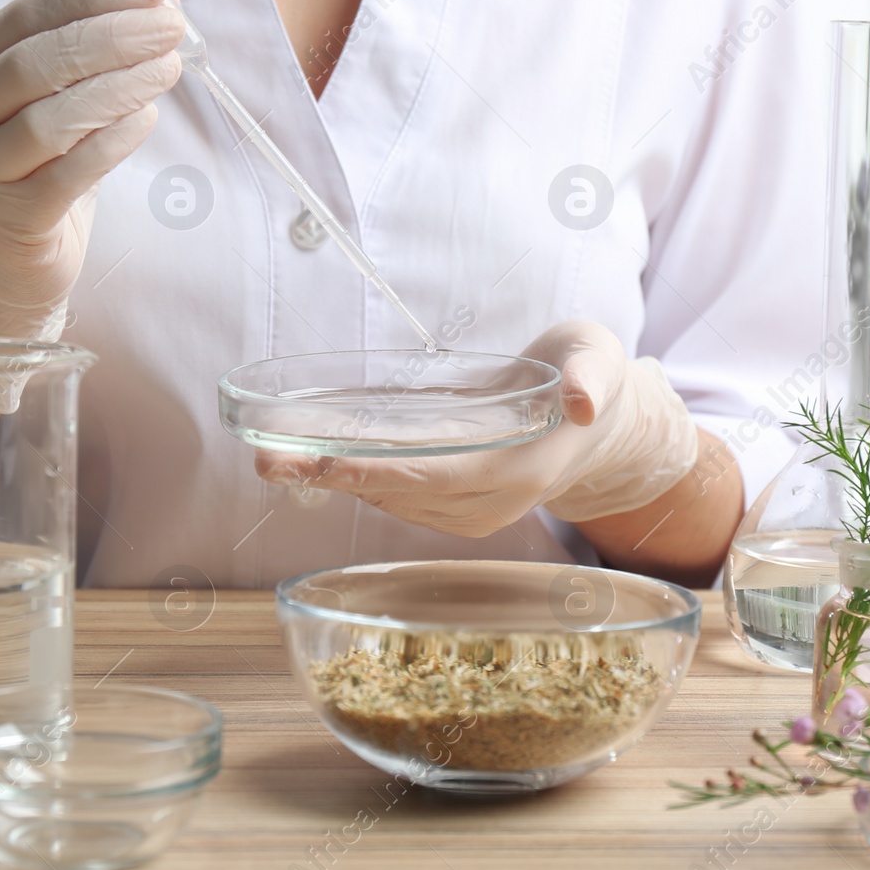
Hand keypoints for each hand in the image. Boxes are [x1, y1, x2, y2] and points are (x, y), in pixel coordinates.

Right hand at [0, 0, 186, 338]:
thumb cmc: (30, 176)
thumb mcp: (39, 108)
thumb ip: (76, 59)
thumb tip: (150, 0)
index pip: (26, 18)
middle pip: (34, 64)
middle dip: (111, 37)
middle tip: (171, 26)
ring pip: (50, 120)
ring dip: (119, 87)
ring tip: (169, 69)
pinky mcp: (6, 222)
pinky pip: (68, 174)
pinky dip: (114, 142)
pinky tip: (148, 118)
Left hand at [255, 321, 699, 536]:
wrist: (602, 422)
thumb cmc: (587, 375)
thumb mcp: (597, 357)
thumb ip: (590, 376)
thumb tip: (581, 402)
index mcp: (522, 468)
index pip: (440, 477)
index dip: (380, 473)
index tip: (326, 464)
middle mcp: (494, 501)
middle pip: (403, 494)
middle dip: (332, 479)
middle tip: (267, 460)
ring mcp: (475, 512)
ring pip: (394, 501)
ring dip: (332, 484)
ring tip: (273, 458)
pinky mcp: (458, 508)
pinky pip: (400, 499)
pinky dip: (356, 482)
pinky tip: (315, 464)